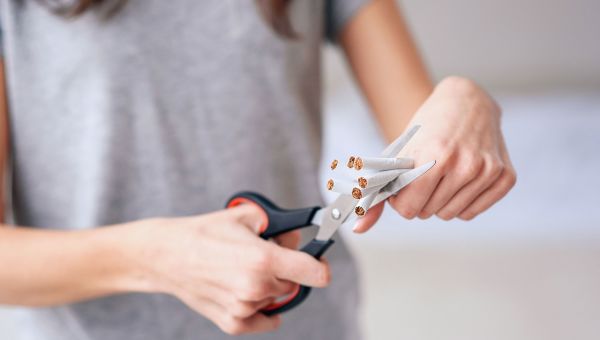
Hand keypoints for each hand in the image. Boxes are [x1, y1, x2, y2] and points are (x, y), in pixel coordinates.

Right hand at [128, 205, 329, 334]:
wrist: (166, 255)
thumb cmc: (203, 233)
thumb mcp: (246, 217)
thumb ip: (278, 226)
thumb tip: (295, 236)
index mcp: (263, 259)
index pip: (315, 273)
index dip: (320, 266)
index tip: (319, 264)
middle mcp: (256, 287)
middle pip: (292, 283)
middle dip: (284, 270)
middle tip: (263, 256)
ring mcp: (244, 308)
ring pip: (275, 298)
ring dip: (267, 286)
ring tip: (242, 269)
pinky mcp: (232, 323)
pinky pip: (263, 320)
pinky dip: (260, 309)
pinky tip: (246, 290)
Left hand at [355, 76, 515, 230]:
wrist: (466, 101)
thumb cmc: (428, 127)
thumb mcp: (398, 153)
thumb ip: (377, 192)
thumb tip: (359, 228)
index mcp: (435, 154)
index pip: (408, 208)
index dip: (400, 199)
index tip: (402, 185)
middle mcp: (465, 163)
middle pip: (428, 213)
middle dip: (419, 199)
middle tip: (423, 176)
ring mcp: (488, 170)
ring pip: (450, 215)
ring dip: (440, 202)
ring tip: (441, 177)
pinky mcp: (505, 177)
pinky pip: (471, 213)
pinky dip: (461, 202)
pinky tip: (460, 180)